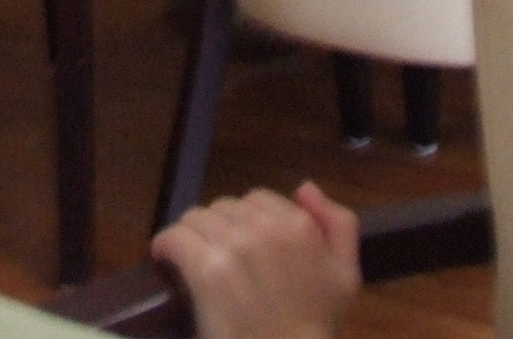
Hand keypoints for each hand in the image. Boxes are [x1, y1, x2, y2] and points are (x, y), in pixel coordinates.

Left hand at [152, 183, 359, 338]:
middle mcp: (266, 228)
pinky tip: (166, 258)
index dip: (249, 222)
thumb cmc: (315, 328)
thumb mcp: (346, 276)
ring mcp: (235, 247)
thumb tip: (304, 187)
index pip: (259, 199)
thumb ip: (339, 225)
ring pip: (196, 217)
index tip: (244, 245)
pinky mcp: (207, 270)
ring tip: (193, 260)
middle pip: (225, 207)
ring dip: (193, 236)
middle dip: (220, 228)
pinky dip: (166, 246)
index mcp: (300, 226)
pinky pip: (174, 237)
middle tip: (220, 257)